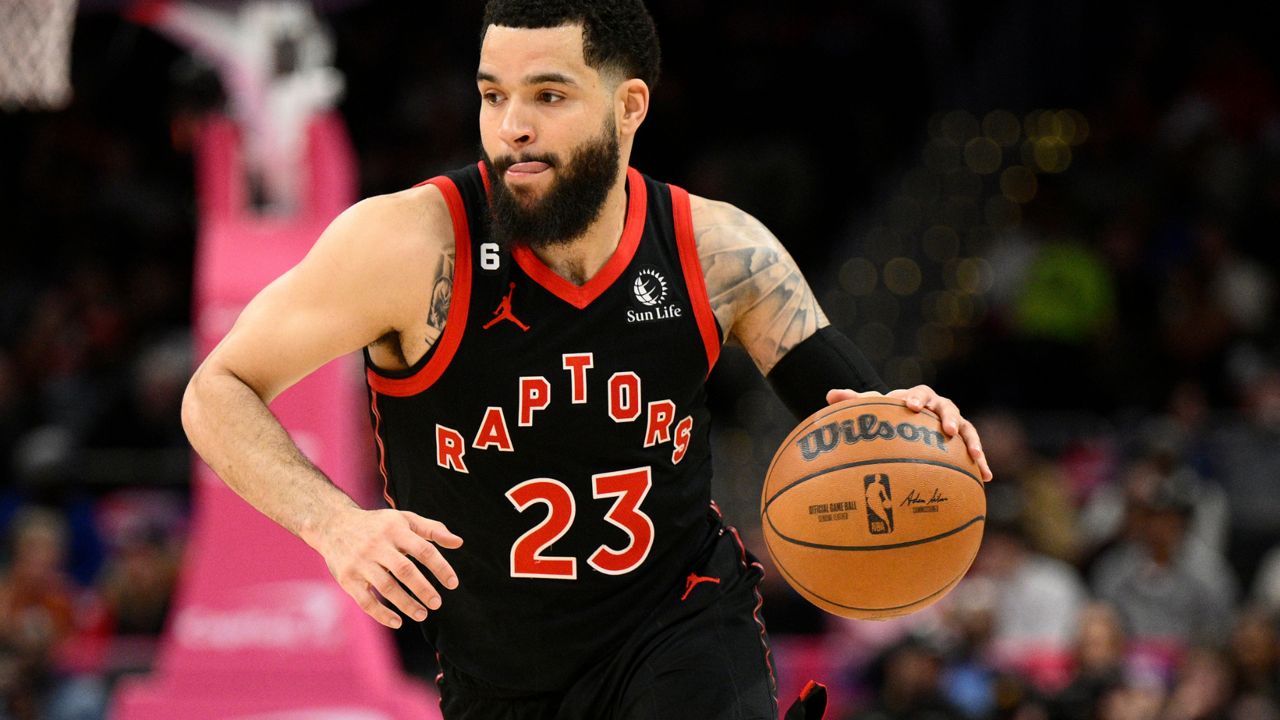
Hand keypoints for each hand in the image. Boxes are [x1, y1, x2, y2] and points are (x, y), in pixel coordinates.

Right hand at [311, 507, 463, 628]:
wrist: (333, 524)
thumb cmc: (378, 524)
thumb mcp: (404, 519)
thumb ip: (432, 529)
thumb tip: (459, 543)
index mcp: (395, 529)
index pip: (423, 550)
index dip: (440, 567)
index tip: (452, 584)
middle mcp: (377, 544)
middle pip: (405, 570)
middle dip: (423, 589)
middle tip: (437, 604)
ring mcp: (360, 562)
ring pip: (386, 587)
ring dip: (406, 604)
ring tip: (422, 614)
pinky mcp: (347, 578)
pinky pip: (365, 600)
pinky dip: (381, 614)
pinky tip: (397, 622)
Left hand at [826, 385, 992, 481]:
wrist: (911, 421)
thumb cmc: (890, 415)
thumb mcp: (874, 409)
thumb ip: (854, 402)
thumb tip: (829, 396)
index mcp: (919, 397)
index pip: (919, 393)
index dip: (916, 398)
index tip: (910, 406)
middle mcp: (940, 407)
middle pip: (948, 408)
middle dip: (947, 418)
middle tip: (945, 430)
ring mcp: (954, 424)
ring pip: (967, 429)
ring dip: (972, 442)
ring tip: (975, 457)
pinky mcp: (963, 442)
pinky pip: (974, 451)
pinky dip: (981, 462)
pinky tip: (986, 477)